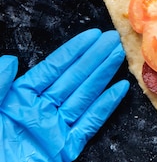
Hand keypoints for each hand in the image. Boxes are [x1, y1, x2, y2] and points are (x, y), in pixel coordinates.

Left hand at [0, 29, 129, 161]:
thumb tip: (10, 60)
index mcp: (20, 99)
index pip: (52, 68)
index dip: (73, 51)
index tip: (92, 35)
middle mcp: (41, 110)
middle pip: (74, 78)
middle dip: (95, 57)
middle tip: (113, 40)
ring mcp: (56, 128)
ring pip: (85, 96)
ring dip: (104, 74)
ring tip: (119, 56)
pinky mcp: (66, 147)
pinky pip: (90, 124)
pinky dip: (106, 106)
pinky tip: (119, 89)